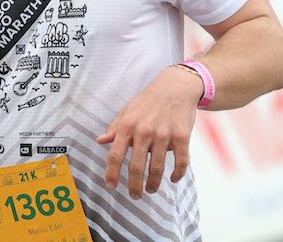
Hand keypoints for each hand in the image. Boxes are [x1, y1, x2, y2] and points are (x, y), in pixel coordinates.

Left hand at [95, 65, 202, 198]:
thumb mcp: (128, 110)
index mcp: (128, 125)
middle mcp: (144, 131)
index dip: (111, 173)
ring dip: (154, 184)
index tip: (111, 186)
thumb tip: (100, 141)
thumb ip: (115, 127)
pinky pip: (180, 162)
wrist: (176, 86)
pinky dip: (177, 174)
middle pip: (136, 167)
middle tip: (135, 196)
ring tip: (151, 189)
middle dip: (134, 186)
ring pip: (157, 168)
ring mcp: (164, 134)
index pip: (115, 154)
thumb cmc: (149, 99)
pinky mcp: (182, 136)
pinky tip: (173, 178)